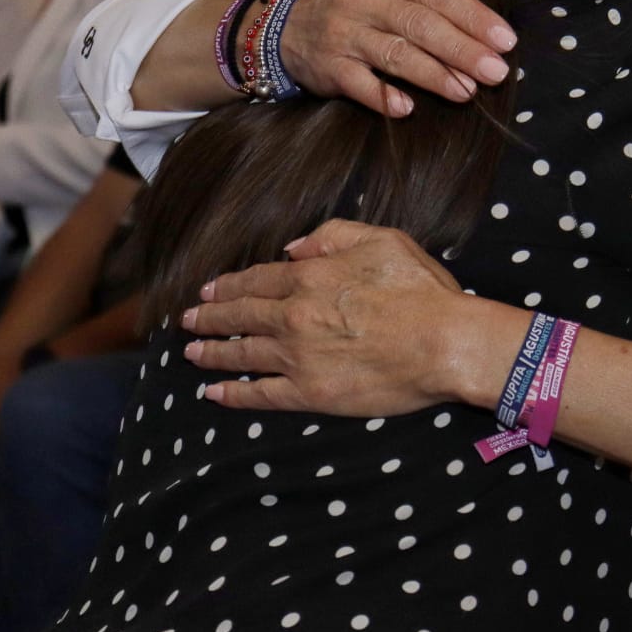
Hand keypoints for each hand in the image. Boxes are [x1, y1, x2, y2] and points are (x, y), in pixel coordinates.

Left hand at [181, 220, 467, 415]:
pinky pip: (261, 395)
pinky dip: (234, 394)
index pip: (257, 280)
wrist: (443, 343)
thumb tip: (295, 247)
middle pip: (240, 315)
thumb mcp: (382, 241)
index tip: (208, 290)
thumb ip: (334, 236)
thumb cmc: (420, 290)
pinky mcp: (309, 393)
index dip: (229, 285)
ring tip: (191, 353)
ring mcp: (297, 357)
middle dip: (209, 317)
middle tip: (187, 320)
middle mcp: (294, 316)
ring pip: (242, 354)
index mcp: (310, 277)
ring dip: (213, 352)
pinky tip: (215, 393)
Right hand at [279, 0, 519, 116]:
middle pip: (420, 23)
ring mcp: (346, 33)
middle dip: (461, 49)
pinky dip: (381, 96)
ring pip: (394, 53)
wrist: (294, 21)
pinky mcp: (329, 66)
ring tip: (467, 92)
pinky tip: (406, 109)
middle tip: (497, 71)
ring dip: (433, 74)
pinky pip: (357, 83)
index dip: (474, 15)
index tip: (506, 39)